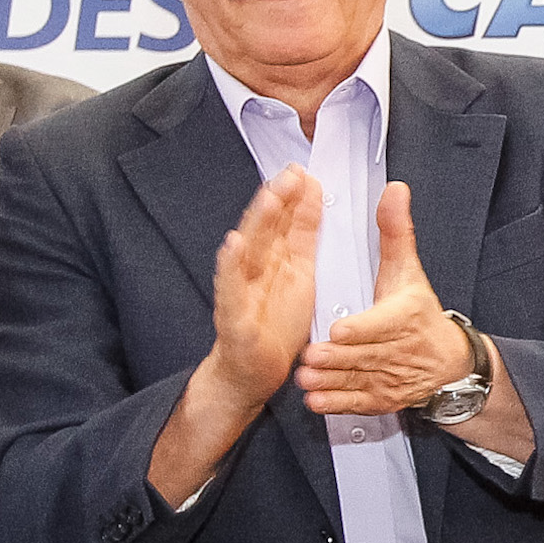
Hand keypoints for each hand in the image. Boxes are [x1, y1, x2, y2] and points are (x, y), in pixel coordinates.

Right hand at [202, 166, 322, 413]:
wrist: (252, 370)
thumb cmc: (274, 323)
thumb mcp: (300, 273)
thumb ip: (303, 234)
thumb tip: (313, 196)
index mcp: (276, 260)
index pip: (285, 222)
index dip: (295, 198)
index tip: (305, 172)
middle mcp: (256, 270)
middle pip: (266, 230)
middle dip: (278, 201)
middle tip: (290, 176)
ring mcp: (241, 291)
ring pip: (248, 251)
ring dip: (256, 223)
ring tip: (268, 199)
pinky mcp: (234, 316)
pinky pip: (230, 289)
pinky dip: (230, 267)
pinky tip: (233, 246)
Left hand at [293, 182, 475, 414]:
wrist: (449, 361)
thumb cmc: (419, 312)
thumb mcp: (408, 270)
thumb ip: (395, 231)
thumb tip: (394, 191)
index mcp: (404, 315)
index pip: (382, 324)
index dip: (361, 329)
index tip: (339, 330)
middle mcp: (399, 350)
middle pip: (364, 355)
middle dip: (335, 358)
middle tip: (309, 357)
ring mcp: (391, 377)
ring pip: (357, 381)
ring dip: (330, 382)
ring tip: (306, 378)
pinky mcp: (383, 399)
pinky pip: (359, 403)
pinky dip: (337, 404)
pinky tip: (317, 400)